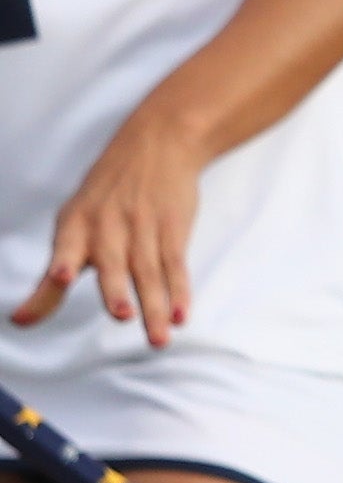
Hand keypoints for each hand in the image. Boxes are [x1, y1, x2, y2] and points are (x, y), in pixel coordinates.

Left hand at [15, 97, 208, 344]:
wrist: (157, 145)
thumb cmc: (109, 194)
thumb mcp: (76, 219)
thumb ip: (58, 270)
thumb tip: (21, 318)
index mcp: (76, 222)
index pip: (65, 250)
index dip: (61, 266)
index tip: (56, 281)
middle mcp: (108, 225)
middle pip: (115, 262)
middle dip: (117, 289)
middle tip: (121, 314)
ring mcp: (143, 227)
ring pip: (150, 273)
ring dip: (155, 306)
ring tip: (156, 337)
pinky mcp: (173, 228)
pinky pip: (176, 265)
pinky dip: (180, 292)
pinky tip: (180, 315)